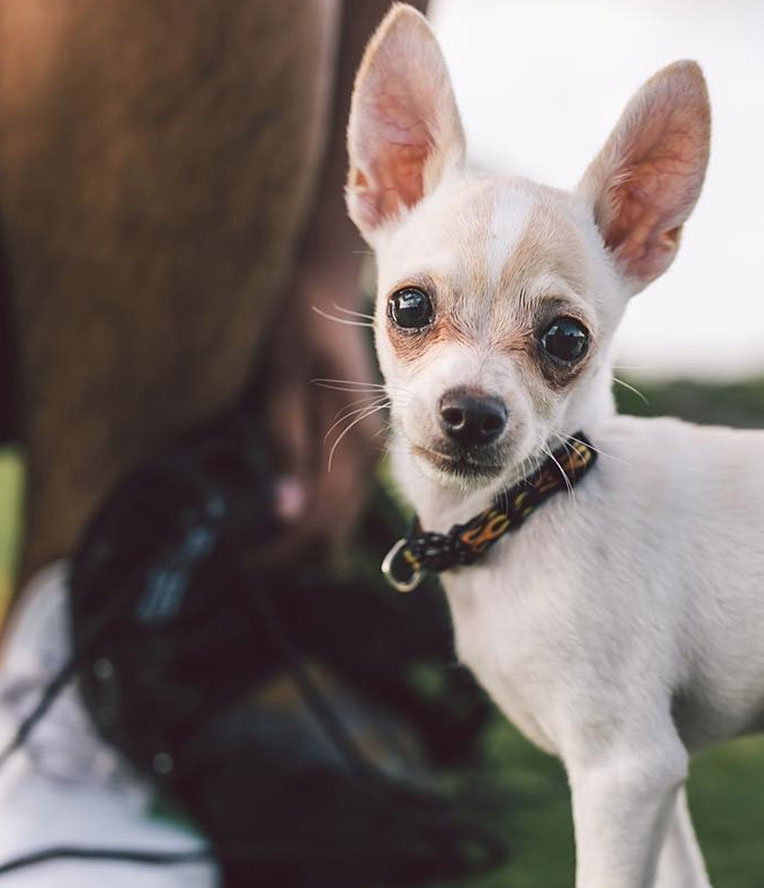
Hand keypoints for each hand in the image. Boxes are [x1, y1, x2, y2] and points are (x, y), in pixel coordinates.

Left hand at [256, 273, 383, 563]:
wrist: (321, 287)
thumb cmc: (294, 326)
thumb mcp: (281, 379)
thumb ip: (286, 442)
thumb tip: (286, 510)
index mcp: (351, 444)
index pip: (320, 522)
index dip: (279, 550)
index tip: (234, 557)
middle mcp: (364, 456)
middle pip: (332, 534)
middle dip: (287, 555)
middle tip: (234, 557)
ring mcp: (362, 454)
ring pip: (336, 524)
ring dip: (296, 541)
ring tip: (247, 542)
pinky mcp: (353, 449)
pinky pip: (335, 502)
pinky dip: (306, 519)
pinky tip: (272, 515)